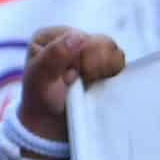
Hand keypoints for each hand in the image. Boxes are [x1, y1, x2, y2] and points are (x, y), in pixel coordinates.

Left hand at [15, 26, 125, 147]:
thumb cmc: (40, 99)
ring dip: (104, 71)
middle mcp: (71, 39)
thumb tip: (78, 36)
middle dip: (94, 66)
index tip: (69, 78)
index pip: (80, 37)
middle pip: (101, 42)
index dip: (81, 60)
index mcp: (51, 36)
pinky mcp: (103, 66)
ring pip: (114, 52)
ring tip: (87, 83)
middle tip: (80, 81)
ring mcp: (89, 52)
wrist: (50, 123)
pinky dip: (113, 75)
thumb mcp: (39, 77)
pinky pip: (120, 64)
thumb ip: (55, 55)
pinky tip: (97, 86)